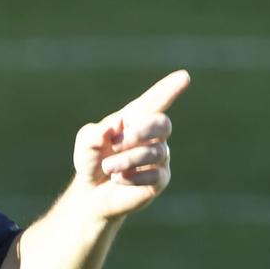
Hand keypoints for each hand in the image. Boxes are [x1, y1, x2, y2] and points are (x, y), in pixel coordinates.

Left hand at [72, 70, 189, 218]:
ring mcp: (159, 157)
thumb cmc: (91, 159)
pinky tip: (118, 179)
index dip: (169, 89)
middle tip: (117, 142)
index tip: (184, 76)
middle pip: (163, 124)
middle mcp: (152, 135)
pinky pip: (154, 175)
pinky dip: (131, 177)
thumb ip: (93, 134)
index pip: (155, 101)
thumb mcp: (85, 143)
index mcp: (135, 119)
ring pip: (153, 152)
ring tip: (108, 167)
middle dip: (142, 131)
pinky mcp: (160, 179)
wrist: (92, 192)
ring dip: (125, 159)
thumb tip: (114, 126)